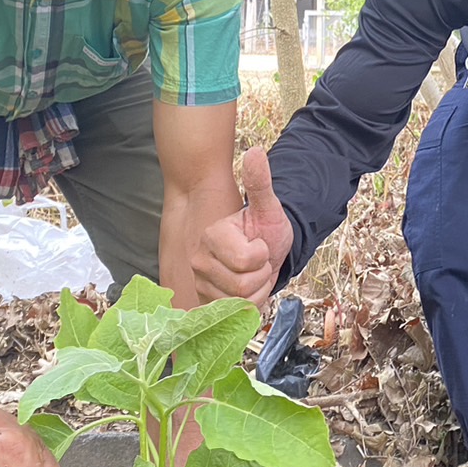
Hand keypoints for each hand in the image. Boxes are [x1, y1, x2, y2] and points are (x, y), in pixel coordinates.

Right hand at [192, 147, 292, 305]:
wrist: (264, 253)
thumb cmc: (265, 229)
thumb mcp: (268, 207)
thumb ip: (259, 182)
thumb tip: (255, 151)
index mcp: (212, 236)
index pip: (247, 260)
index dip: (263, 255)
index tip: (259, 244)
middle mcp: (199, 261)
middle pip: (243, 285)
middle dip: (262, 275)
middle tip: (259, 262)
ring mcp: (200, 284)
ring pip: (241, 302)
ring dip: (258, 291)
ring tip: (254, 274)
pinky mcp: (205, 304)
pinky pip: (236, 315)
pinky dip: (250, 305)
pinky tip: (247, 291)